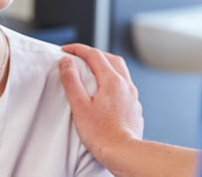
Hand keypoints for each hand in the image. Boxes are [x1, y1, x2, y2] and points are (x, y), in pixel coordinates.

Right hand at [59, 44, 143, 170]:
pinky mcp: (134, 107)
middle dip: (94, 54)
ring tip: (93, 70)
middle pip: (111, 58)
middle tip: (79, 56)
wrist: (123, 152)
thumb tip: (66, 62)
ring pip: (120, 71)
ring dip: (106, 65)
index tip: (66, 50)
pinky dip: (114, 80)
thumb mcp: (79, 105)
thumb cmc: (102, 134)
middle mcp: (125, 85)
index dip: (78, 49)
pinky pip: (125, 85)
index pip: (94, 55)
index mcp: (112, 81)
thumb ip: (72, 81)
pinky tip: (106, 91)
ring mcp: (132, 96)